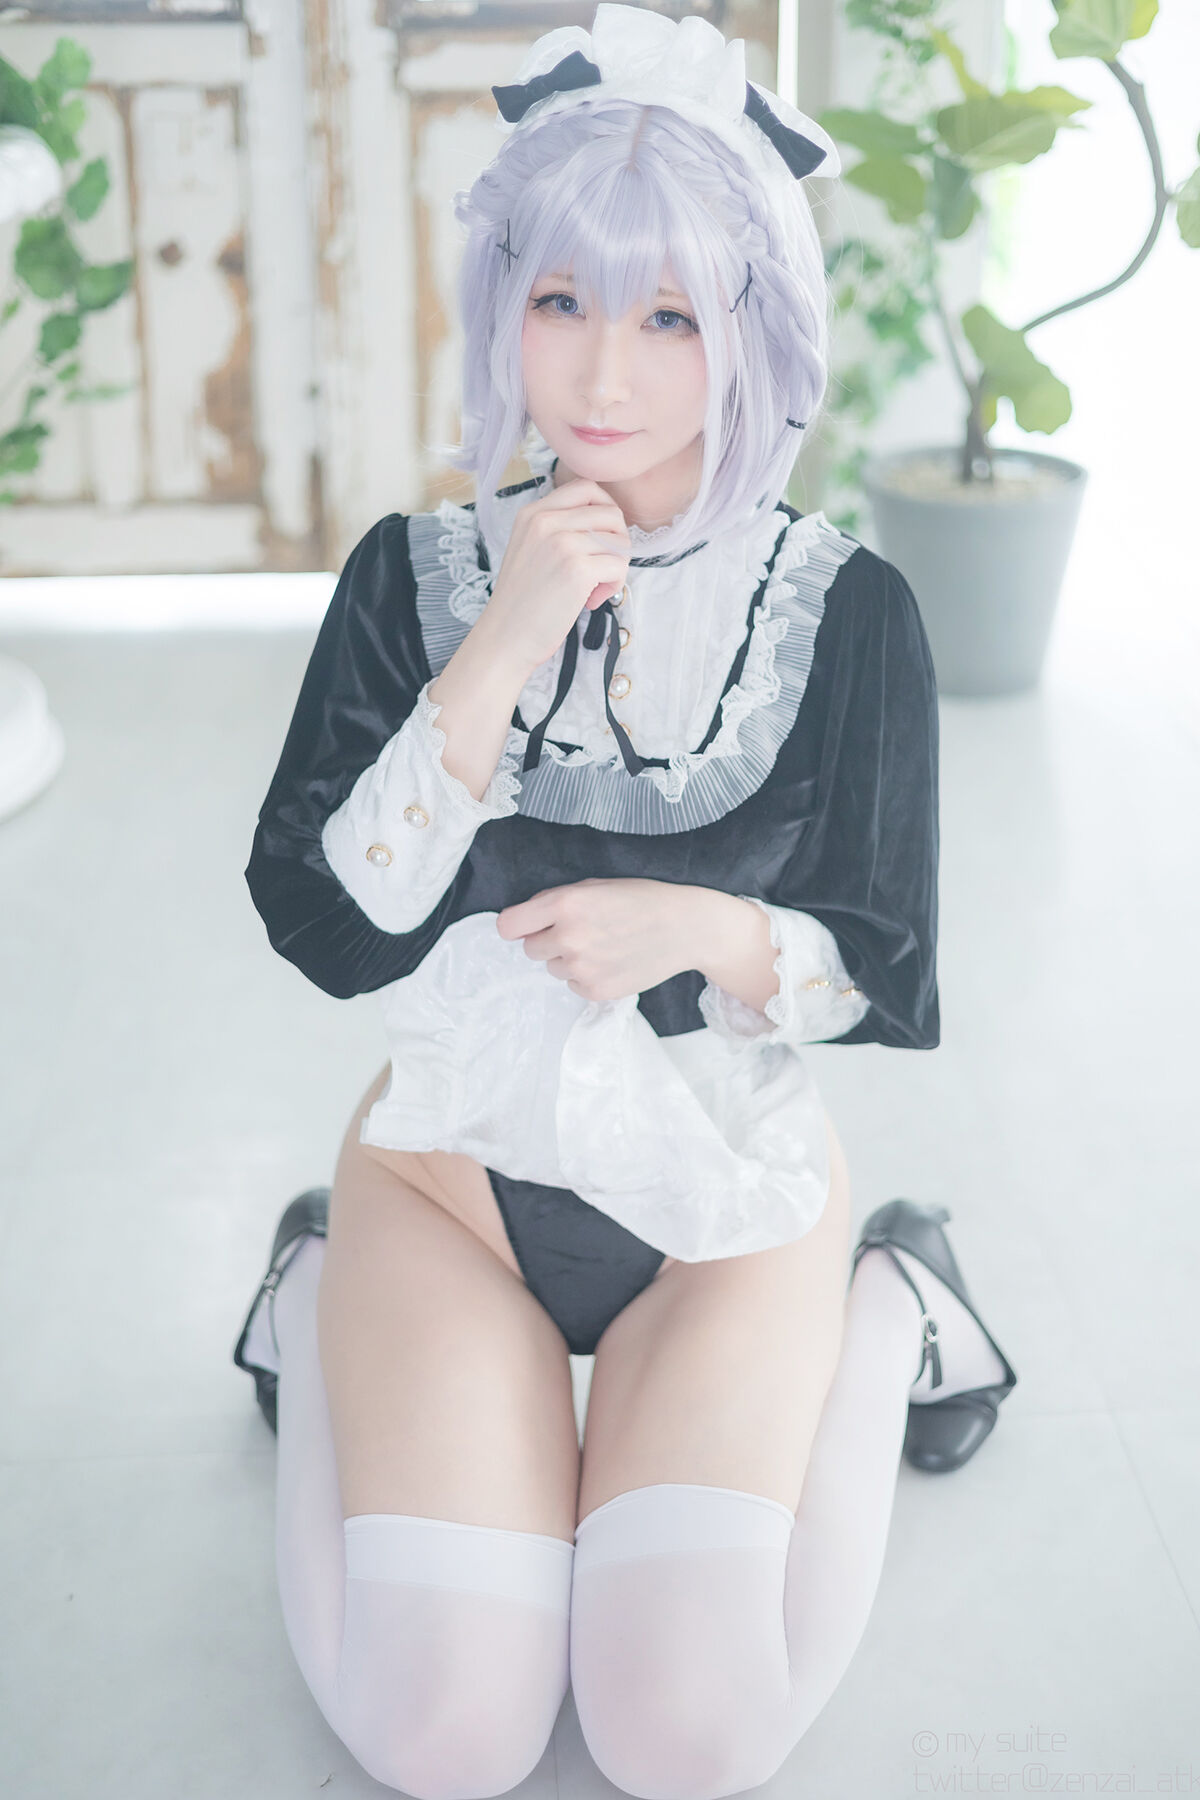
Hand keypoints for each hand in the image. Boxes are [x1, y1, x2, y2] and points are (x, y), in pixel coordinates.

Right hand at [483, 478, 631, 673]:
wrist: (505, 637)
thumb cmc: (522, 601)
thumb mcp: (530, 548)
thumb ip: (558, 528)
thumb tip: (607, 524)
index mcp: (533, 513)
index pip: (586, 488)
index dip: (606, 510)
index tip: (602, 537)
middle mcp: (546, 521)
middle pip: (611, 513)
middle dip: (617, 543)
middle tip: (601, 568)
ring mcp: (562, 543)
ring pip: (620, 541)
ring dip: (616, 567)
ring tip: (595, 588)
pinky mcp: (577, 569)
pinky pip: (619, 566)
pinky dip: (614, 585)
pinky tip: (592, 600)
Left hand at [496, 878, 695, 1003]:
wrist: (684, 928)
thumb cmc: (641, 900)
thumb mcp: (596, 885)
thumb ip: (556, 900)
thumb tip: (526, 918)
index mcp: (565, 903)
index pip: (508, 925)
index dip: (516, 925)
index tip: (526, 926)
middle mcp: (568, 936)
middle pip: (529, 949)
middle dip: (547, 940)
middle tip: (580, 932)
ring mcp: (581, 966)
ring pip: (552, 967)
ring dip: (567, 958)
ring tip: (602, 945)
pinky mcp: (595, 990)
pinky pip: (573, 984)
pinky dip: (586, 975)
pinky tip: (611, 961)